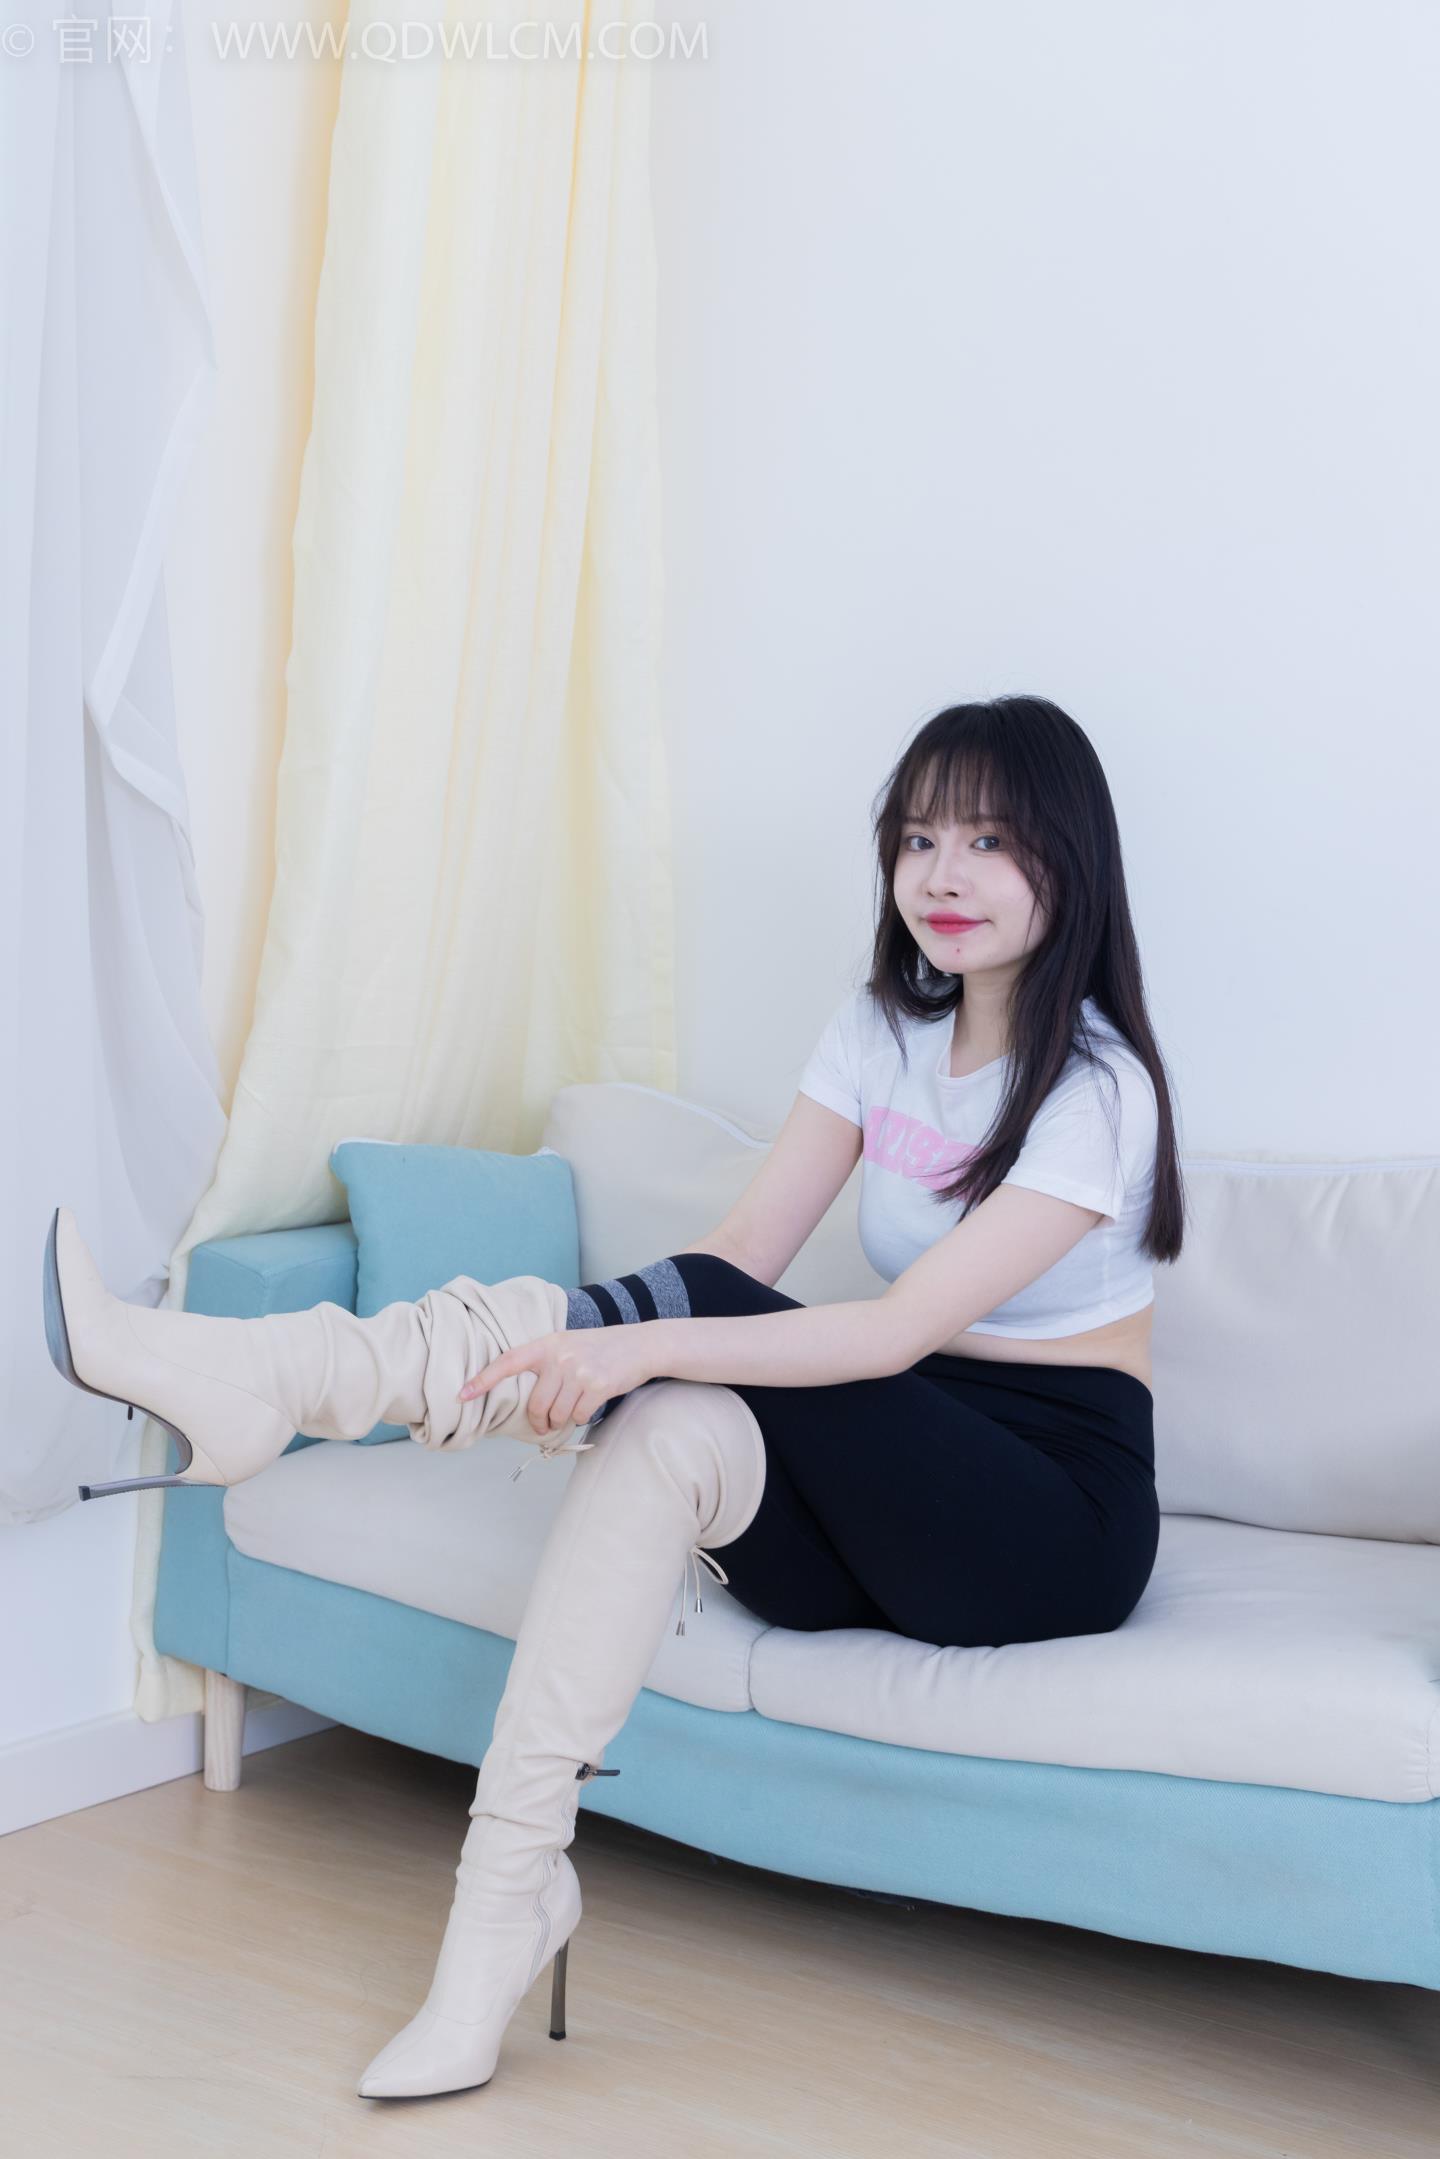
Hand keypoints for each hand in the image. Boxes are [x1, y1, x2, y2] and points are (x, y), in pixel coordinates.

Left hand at [459, 1326, 657, 1436]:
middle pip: (536, 1405)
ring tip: (572, 1409)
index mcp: (547, 1344)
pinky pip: (578, 1416)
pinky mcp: (596, 1386)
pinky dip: (581, 1417)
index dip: (483, 1379)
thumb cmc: (600, 1349)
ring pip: (556, 1414)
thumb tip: (528, 1400)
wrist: (640, 1345)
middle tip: (545, 1425)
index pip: (507, 1362)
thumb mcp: (568, 1345)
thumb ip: (546, 1363)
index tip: (461, 1394)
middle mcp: (559, 1356)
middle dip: (539, 1422)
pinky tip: (590, 1403)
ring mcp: (578, 1371)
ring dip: (562, 1421)